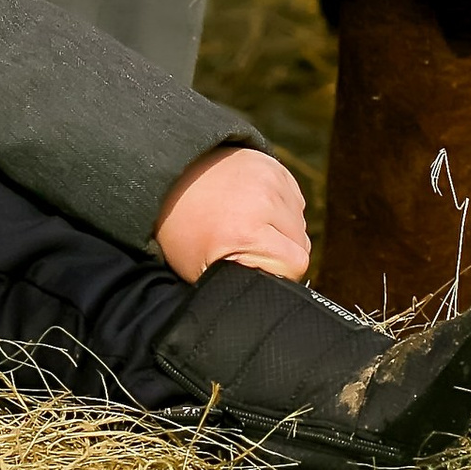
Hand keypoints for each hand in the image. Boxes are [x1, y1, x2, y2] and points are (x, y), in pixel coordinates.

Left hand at [155, 144, 311, 283]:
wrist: (170, 178)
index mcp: (246, 232)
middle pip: (300, 243)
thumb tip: (259, 303)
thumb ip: (234, 287)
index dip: (279, 272)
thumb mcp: (199, 270)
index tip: (258, 268)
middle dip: (281, 252)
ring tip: (251, 228)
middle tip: (250, 249)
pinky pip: (294, 199)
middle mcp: (263, 202)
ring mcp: (269, 180)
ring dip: (283, 230)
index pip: (296, 264)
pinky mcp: (272, 165)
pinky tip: (255, 210)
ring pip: (299, 221)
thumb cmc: (183, 231)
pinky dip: (282, 209)